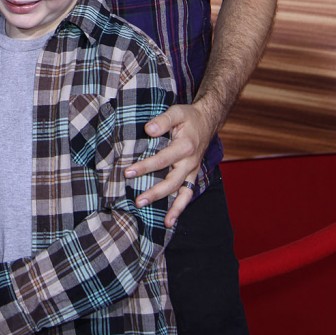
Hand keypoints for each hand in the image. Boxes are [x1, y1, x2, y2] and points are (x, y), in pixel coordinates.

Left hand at [124, 102, 212, 226]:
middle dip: (155, 193)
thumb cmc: (189, 117)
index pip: (162, 160)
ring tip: (163, 222)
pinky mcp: (192, 175)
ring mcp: (192, 171)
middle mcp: (190, 162)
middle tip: (138, 201)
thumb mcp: (176, 112)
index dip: (145, 167)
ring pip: (183, 193)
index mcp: (185, 146)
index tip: (128, 172)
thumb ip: (162, 120)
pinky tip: (170, 220)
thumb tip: (148, 130)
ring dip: (173, 208)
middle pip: (172, 181)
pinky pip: (187, 194)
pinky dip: (180, 208)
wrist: (207, 122)